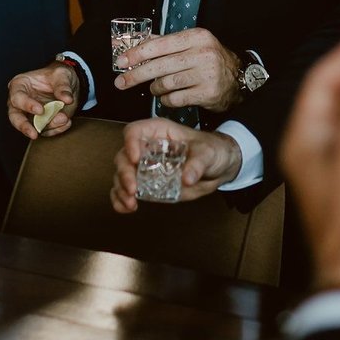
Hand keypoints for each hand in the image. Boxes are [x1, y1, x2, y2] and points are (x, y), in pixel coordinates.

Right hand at [6, 62, 79, 139]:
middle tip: (34, 133)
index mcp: (20, 85)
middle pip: (15, 117)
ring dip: (48, 126)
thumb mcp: (62, 74)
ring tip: (64, 119)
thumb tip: (66, 99)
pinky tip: (66, 122)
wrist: (68, 85)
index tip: (40, 110)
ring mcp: (30, 115)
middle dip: (24, 126)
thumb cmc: (58, 76)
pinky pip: (46, 131)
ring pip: (32, 127)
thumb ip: (63, 86)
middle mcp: (21, 102)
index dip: (27, 105)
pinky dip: (56, 129)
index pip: (17, 97)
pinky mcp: (40, 124)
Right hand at [109, 120, 242, 212]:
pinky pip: (126, 190)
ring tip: (131, 203)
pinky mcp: (147, 184)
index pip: (135, 131)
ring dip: (121, 189)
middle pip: (124, 155)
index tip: (135, 159)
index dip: (130, 143)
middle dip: (125, 173)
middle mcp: (146, 148)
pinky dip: (121, 200)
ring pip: (121, 174)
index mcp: (158, 132)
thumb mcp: (208, 153)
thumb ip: (198, 163)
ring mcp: (145, 167)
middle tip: (132, 188)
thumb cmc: (211, 151)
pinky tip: (126, 208)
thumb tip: (187, 178)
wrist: (217, 168)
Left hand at [114, 27, 241, 111]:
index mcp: (196, 37)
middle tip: (121, 82)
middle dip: (136, 75)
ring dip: (155, 88)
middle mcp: (202, 53)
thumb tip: (136, 43)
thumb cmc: (208, 59)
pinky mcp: (208, 93)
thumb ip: (165, 42)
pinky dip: (166, 99)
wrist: (238, 78)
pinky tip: (167, 96)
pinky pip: (175, 98)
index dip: (137, 54)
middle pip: (159, 66)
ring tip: (155, 88)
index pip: (159, 44)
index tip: (121, 62)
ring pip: (166, 83)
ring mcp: (206, 74)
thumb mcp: (191, 44)